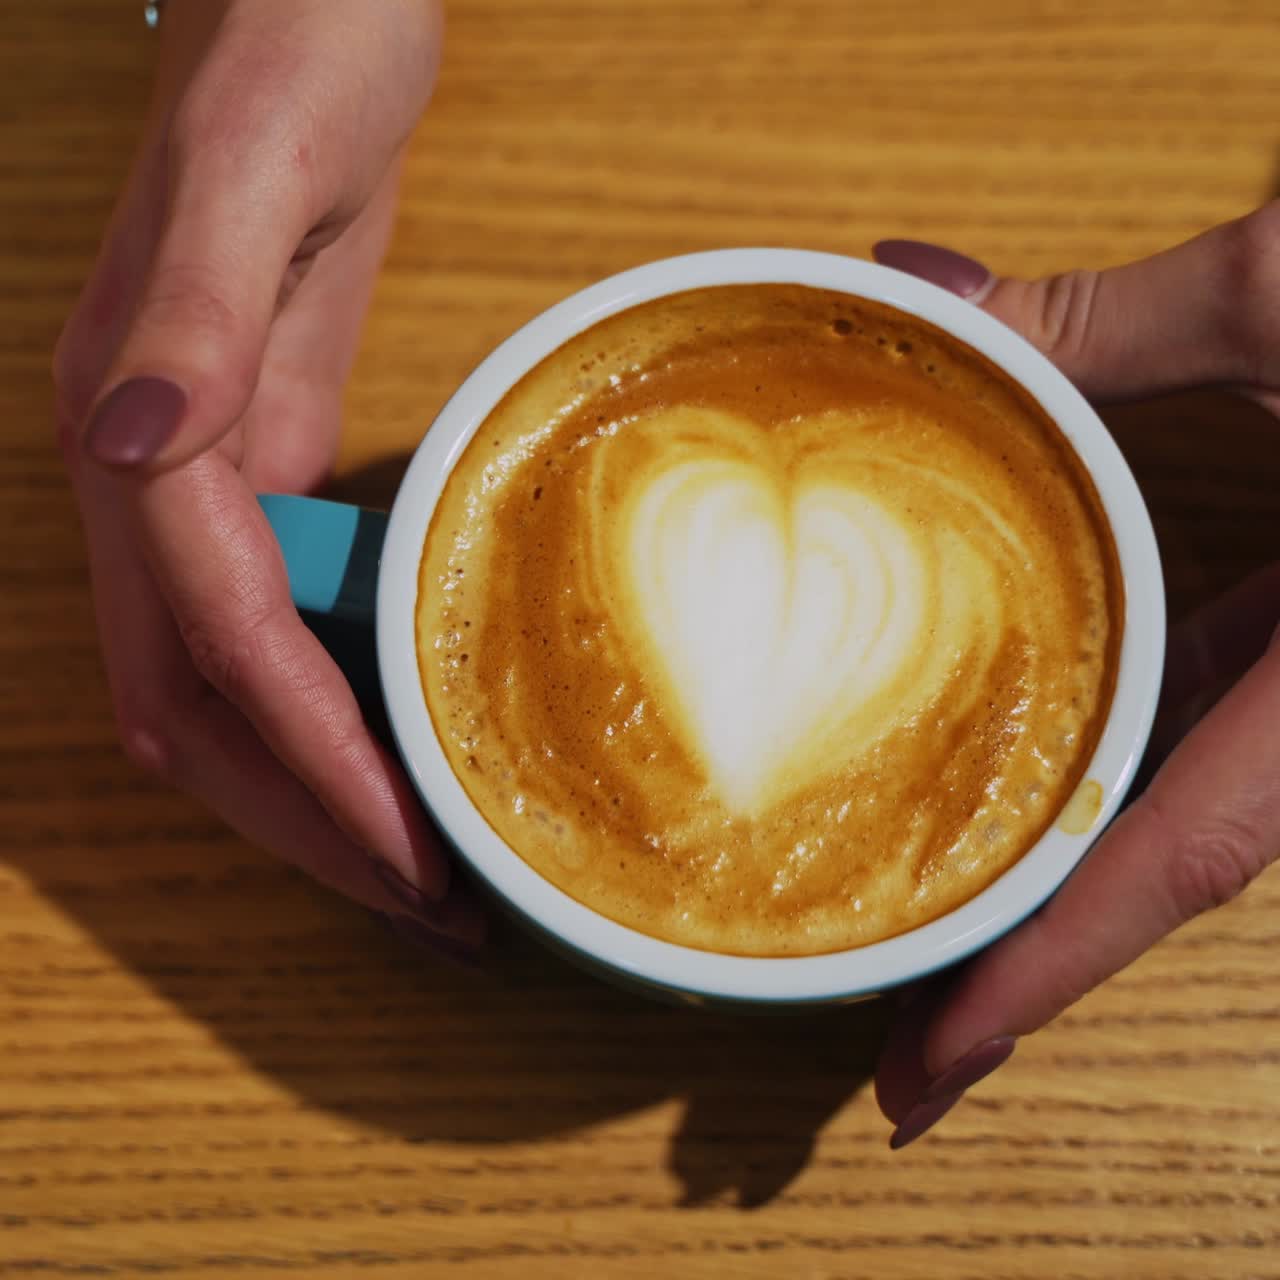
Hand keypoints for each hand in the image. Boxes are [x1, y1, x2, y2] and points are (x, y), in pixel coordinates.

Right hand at [55, 0, 481, 957]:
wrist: (309, 11)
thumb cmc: (296, 56)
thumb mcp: (259, 163)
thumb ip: (194, 311)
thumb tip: (117, 454)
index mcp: (144, 429)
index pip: (222, 652)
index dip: (309, 766)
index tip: (406, 857)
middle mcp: (152, 479)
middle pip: (205, 714)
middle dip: (311, 824)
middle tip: (432, 908)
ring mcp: (205, 482)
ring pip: (229, 695)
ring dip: (320, 795)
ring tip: (427, 870)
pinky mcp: (266, 468)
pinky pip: (282, 633)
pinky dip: (338, 716)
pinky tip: (411, 747)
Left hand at [870, 203, 1279, 1146]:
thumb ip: (1100, 320)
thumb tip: (910, 285)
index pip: (1180, 855)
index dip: (1047, 975)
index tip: (933, 1074)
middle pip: (1179, 869)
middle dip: (1046, 962)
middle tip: (912, 1046)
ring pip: (1213, 808)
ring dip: (1090, 869)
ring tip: (961, 929)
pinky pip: (1246, 723)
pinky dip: (1158, 753)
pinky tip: (1067, 760)